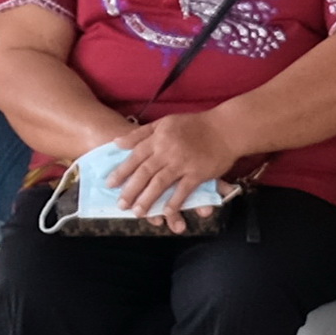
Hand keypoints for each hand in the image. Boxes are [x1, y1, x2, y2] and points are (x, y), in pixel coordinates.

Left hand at [108, 112, 240, 220]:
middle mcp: (167, 151)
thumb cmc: (196, 124)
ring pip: (160, 183)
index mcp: (158, 139)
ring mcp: (183, 163)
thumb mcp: (165, 122)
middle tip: (120, 205)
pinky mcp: (198, 173)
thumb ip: (141, 133)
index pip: (135, 156)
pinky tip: (166, 212)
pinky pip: (183, 190)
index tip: (109, 185)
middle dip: (131, 190)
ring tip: (138, 212)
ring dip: (148, 199)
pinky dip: (174, 202)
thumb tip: (116, 142)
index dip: (121, 171)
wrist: (226, 127)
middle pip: (144, 173)